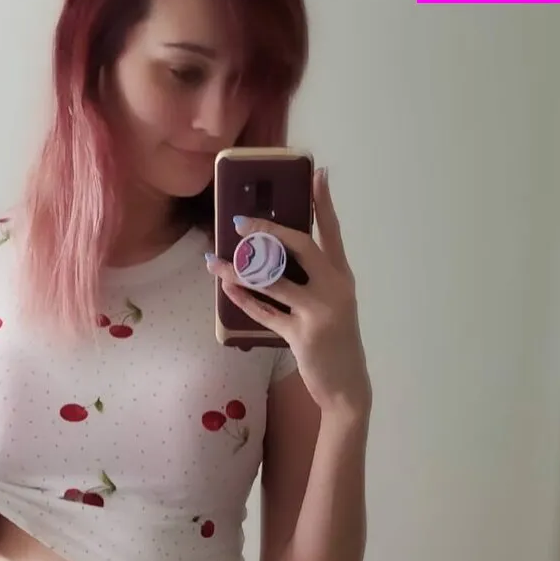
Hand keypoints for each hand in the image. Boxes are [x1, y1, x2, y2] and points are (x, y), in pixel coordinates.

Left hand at [208, 168, 370, 418]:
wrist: (346, 386)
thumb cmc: (334, 342)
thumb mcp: (332, 305)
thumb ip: (312, 281)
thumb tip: (272, 258)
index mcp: (342, 276)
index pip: (332, 232)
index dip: (323, 204)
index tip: (318, 174)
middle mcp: (334, 288)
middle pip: (299, 247)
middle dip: (266, 232)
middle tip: (237, 223)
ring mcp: (319, 311)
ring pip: (272, 280)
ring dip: (238, 270)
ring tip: (213, 261)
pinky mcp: (302, 335)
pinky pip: (266, 312)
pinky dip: (244, 300)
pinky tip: (226, 289)